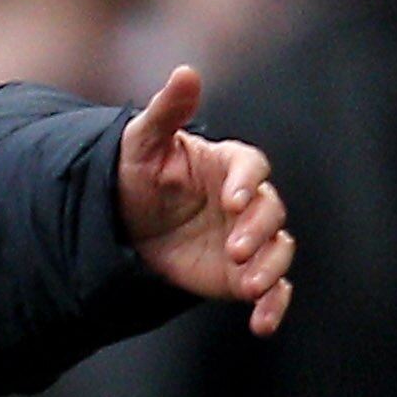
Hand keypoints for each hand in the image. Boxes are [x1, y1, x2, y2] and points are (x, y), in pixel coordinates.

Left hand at [118, 65, 292, 335]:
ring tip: (247, 285)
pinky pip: (271, 289)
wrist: (119, 223)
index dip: (247, 181)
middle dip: (258, 230)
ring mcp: (248, 237)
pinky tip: (261, 325)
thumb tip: (186, 70)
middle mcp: (246, 200)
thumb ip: (166, 111)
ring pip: (278, 250)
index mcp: (227, 165)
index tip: (233, 199)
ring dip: (270, 269)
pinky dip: (273, 306)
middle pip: (271, 211)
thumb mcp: (140, 142)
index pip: (252, 165)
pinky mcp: (242, 272)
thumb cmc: (132, 174)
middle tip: (234, 248)